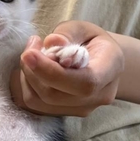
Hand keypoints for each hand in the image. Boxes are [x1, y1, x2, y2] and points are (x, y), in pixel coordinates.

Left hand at [10, 21, 124, 116]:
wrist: (103, 62)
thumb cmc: (93, 40)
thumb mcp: (84, 27)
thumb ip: (67, 33)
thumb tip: (51, 43)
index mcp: (110, 68)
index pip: (84, 82)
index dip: (52, 72)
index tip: (29, 54)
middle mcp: (100, 95)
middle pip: (57, 95)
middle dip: (33, 71)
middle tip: (30, 48)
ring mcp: (84, 109)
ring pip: (43, 101)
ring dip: (28, 77)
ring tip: (32, 55)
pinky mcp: (67, 113)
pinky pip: (37, 105)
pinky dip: (28, 86)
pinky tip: (33, 69)